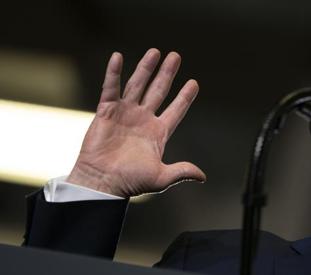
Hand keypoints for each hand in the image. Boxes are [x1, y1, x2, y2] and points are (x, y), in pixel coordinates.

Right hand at [67, 49, 205, 196]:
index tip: (194, 83)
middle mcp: (143, 120)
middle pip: (158, 91)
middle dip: (167, 74)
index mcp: (158, 133)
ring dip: (146, 68)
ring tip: (156, 52)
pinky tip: (118, 57)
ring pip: (138, 85)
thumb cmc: (130, 182)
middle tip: (176, 56)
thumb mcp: (161, 177)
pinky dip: (114, 73)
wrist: (103, 183)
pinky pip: (111, 88)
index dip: (185, 97)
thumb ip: (182, 172)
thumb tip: (202, 176)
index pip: (176, 110)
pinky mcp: (106, 112)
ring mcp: (125, 114)